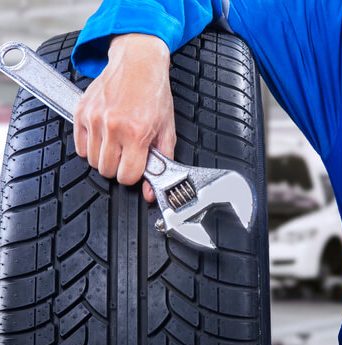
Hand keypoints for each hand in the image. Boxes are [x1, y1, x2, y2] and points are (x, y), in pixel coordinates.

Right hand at [74, 34, 175, 202]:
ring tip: (117, 143)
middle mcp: (113, 127)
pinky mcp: (81, 112)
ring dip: (104, 157)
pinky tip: (104, 136)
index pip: (126, 176)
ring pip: (92, 161)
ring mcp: (94, 119)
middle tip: (128, 154)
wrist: (138, 62)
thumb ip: (162, 161)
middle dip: (118, 167)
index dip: (133, 176)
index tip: (136, 168)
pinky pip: (80, 146)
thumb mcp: (167, 128)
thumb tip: (151, 191)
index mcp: (137, 133)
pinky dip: (90, 147)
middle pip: (106, 170)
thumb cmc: (154, 93)